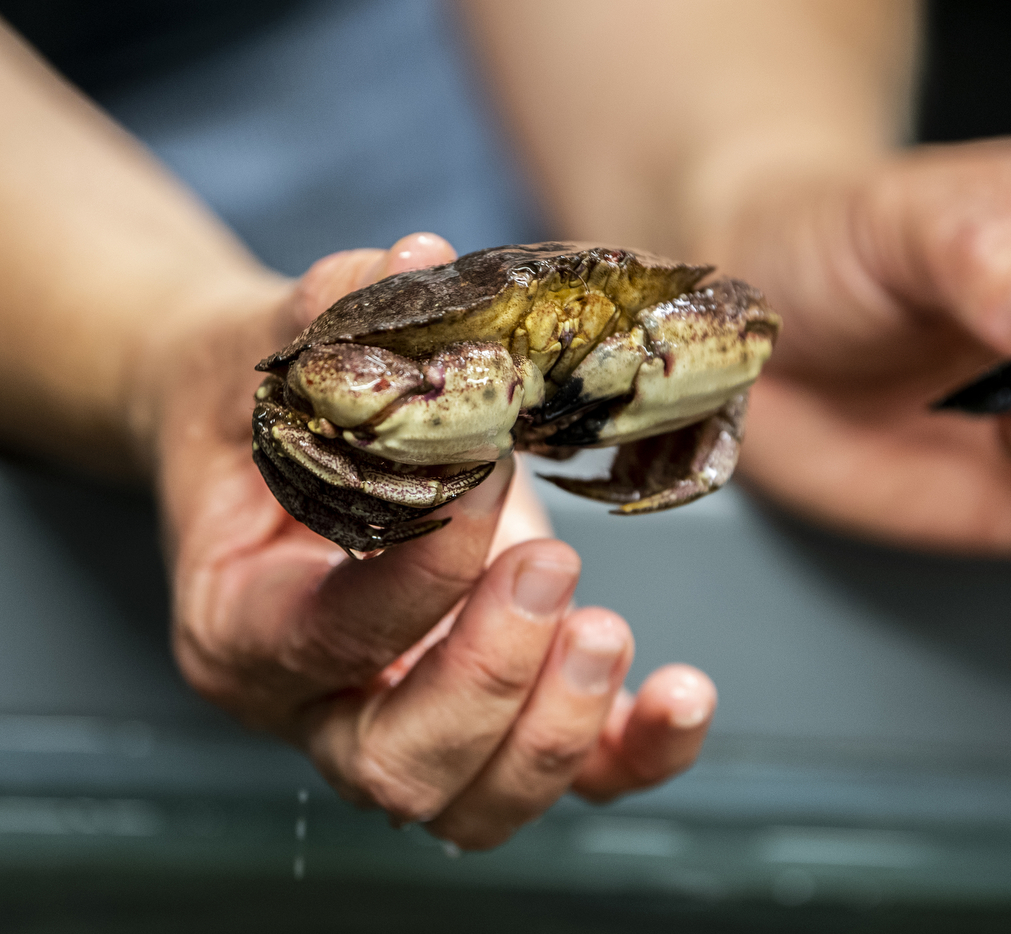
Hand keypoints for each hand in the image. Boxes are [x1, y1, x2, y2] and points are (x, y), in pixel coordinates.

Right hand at [155, 234, 715, 846]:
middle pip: (398, 763)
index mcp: (241, 628)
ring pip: (475, 804)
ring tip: (607, 627)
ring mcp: (403, 728)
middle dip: (490, 675)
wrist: (261, 449)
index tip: (481, 475)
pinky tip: (682, 692)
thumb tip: (422, 262)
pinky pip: (568, 782)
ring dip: (556, 727)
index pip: (322, 642)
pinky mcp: (492, 723)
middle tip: (553, 569)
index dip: (411, 577)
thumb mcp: (267, 351)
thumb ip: (334, 313)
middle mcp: (316, 708)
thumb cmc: (256, 409)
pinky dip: (635, 753)